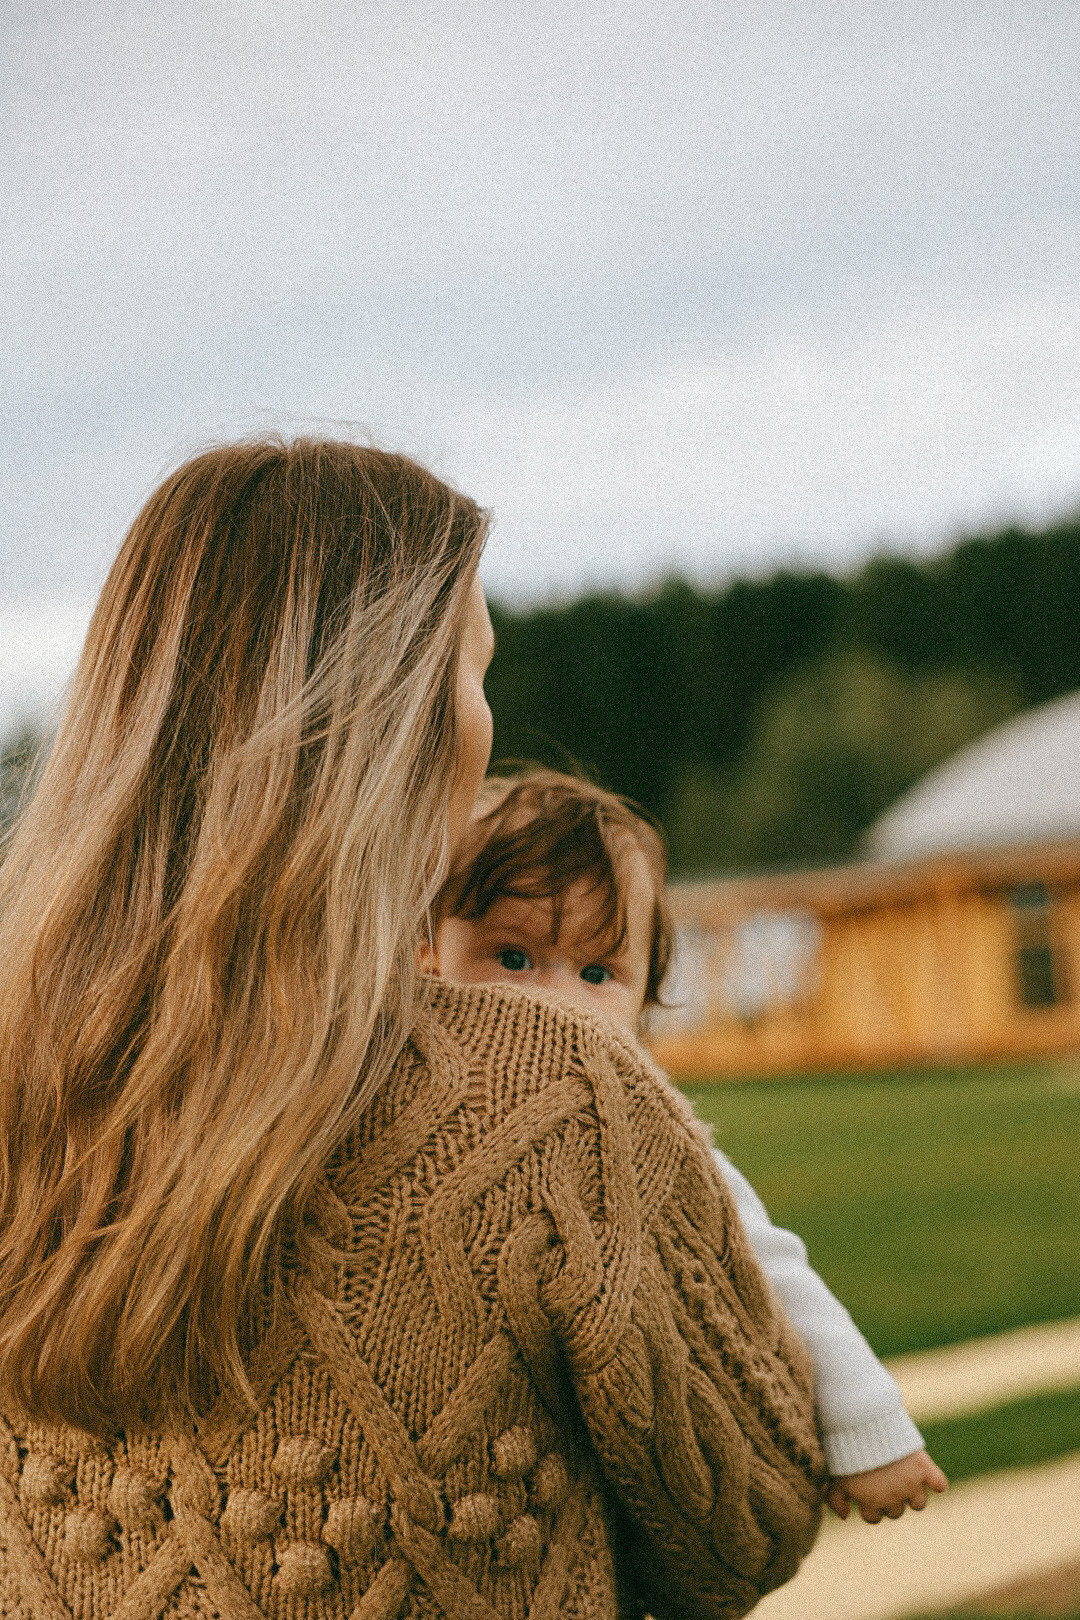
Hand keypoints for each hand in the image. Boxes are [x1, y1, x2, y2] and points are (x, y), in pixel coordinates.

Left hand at [826, 1449, 947, 1523]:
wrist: (863, 1422)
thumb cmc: (845, 1449)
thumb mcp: (835, 1476)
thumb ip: (835, 1500)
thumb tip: (846, 1516)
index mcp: (870, 1502)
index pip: (873, 1518)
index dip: (868, 1506)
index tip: (866, 1491)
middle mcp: (893, 1498)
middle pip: (896, 1512)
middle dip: (889, 1499)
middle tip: (884, 1480)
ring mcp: (910, 1484)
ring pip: (919, 1504)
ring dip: (913, 1494)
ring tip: (904, 1478)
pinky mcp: (924, 1467)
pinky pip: (939, 1483)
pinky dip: (936, 1481)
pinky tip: (928, 1476)